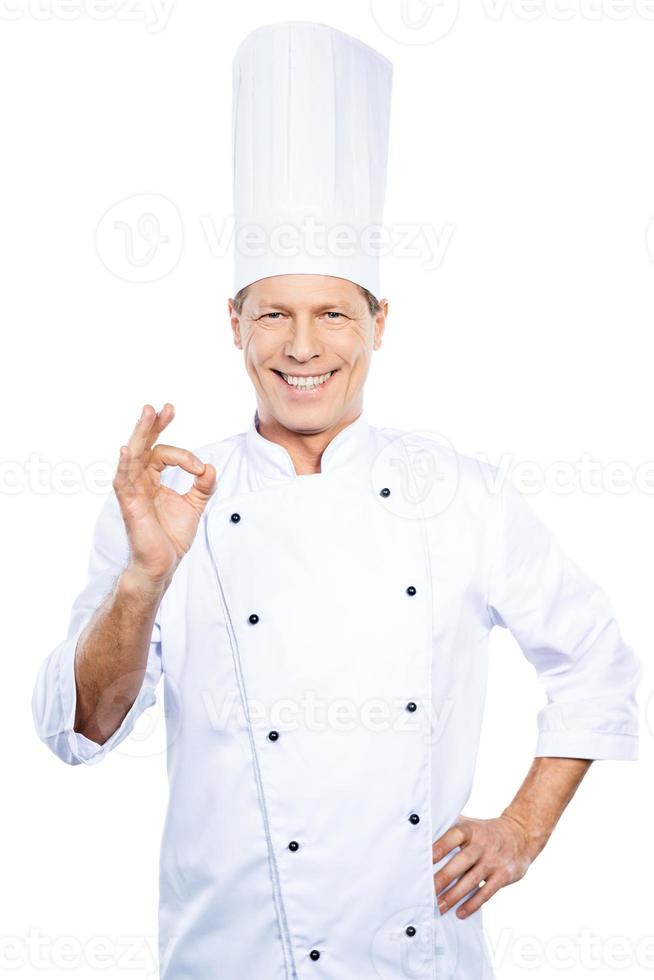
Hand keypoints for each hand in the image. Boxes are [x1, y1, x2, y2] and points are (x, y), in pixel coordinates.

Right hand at [113, 403, 216, 585]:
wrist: (162, 565)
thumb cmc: (171, 537)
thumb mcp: (194, 506)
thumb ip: (203, 486)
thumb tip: (210, 466)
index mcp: (153, 479)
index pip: (163, 454)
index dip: (184, 456)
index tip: (200, 468)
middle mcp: (140, 481)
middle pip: (144, 446)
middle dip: (154, 426)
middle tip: (165, 408)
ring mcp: (132, 491)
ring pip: (134, 455)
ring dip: (141, 433)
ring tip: (148, 413)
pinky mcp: (129, 504)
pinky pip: (123, 480)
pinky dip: (125, 464)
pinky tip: (127, 449)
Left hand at [432, 812, 534, 918]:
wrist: (521, 835)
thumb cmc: (485, 831)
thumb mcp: (470, 823)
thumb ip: (449, 826)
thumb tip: (421, 828)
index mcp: (471, 829)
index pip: (454, 836)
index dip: (441, 846)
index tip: (427, 858)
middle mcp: (482, 845)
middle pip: (461, 861)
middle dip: (444, 877)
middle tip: (429, 890)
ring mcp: (494, 861)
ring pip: (472, 881)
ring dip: (455, 895)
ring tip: (439, 906)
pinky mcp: (503, 876)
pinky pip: (486, 893)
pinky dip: (472, 904)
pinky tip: (459, 913)